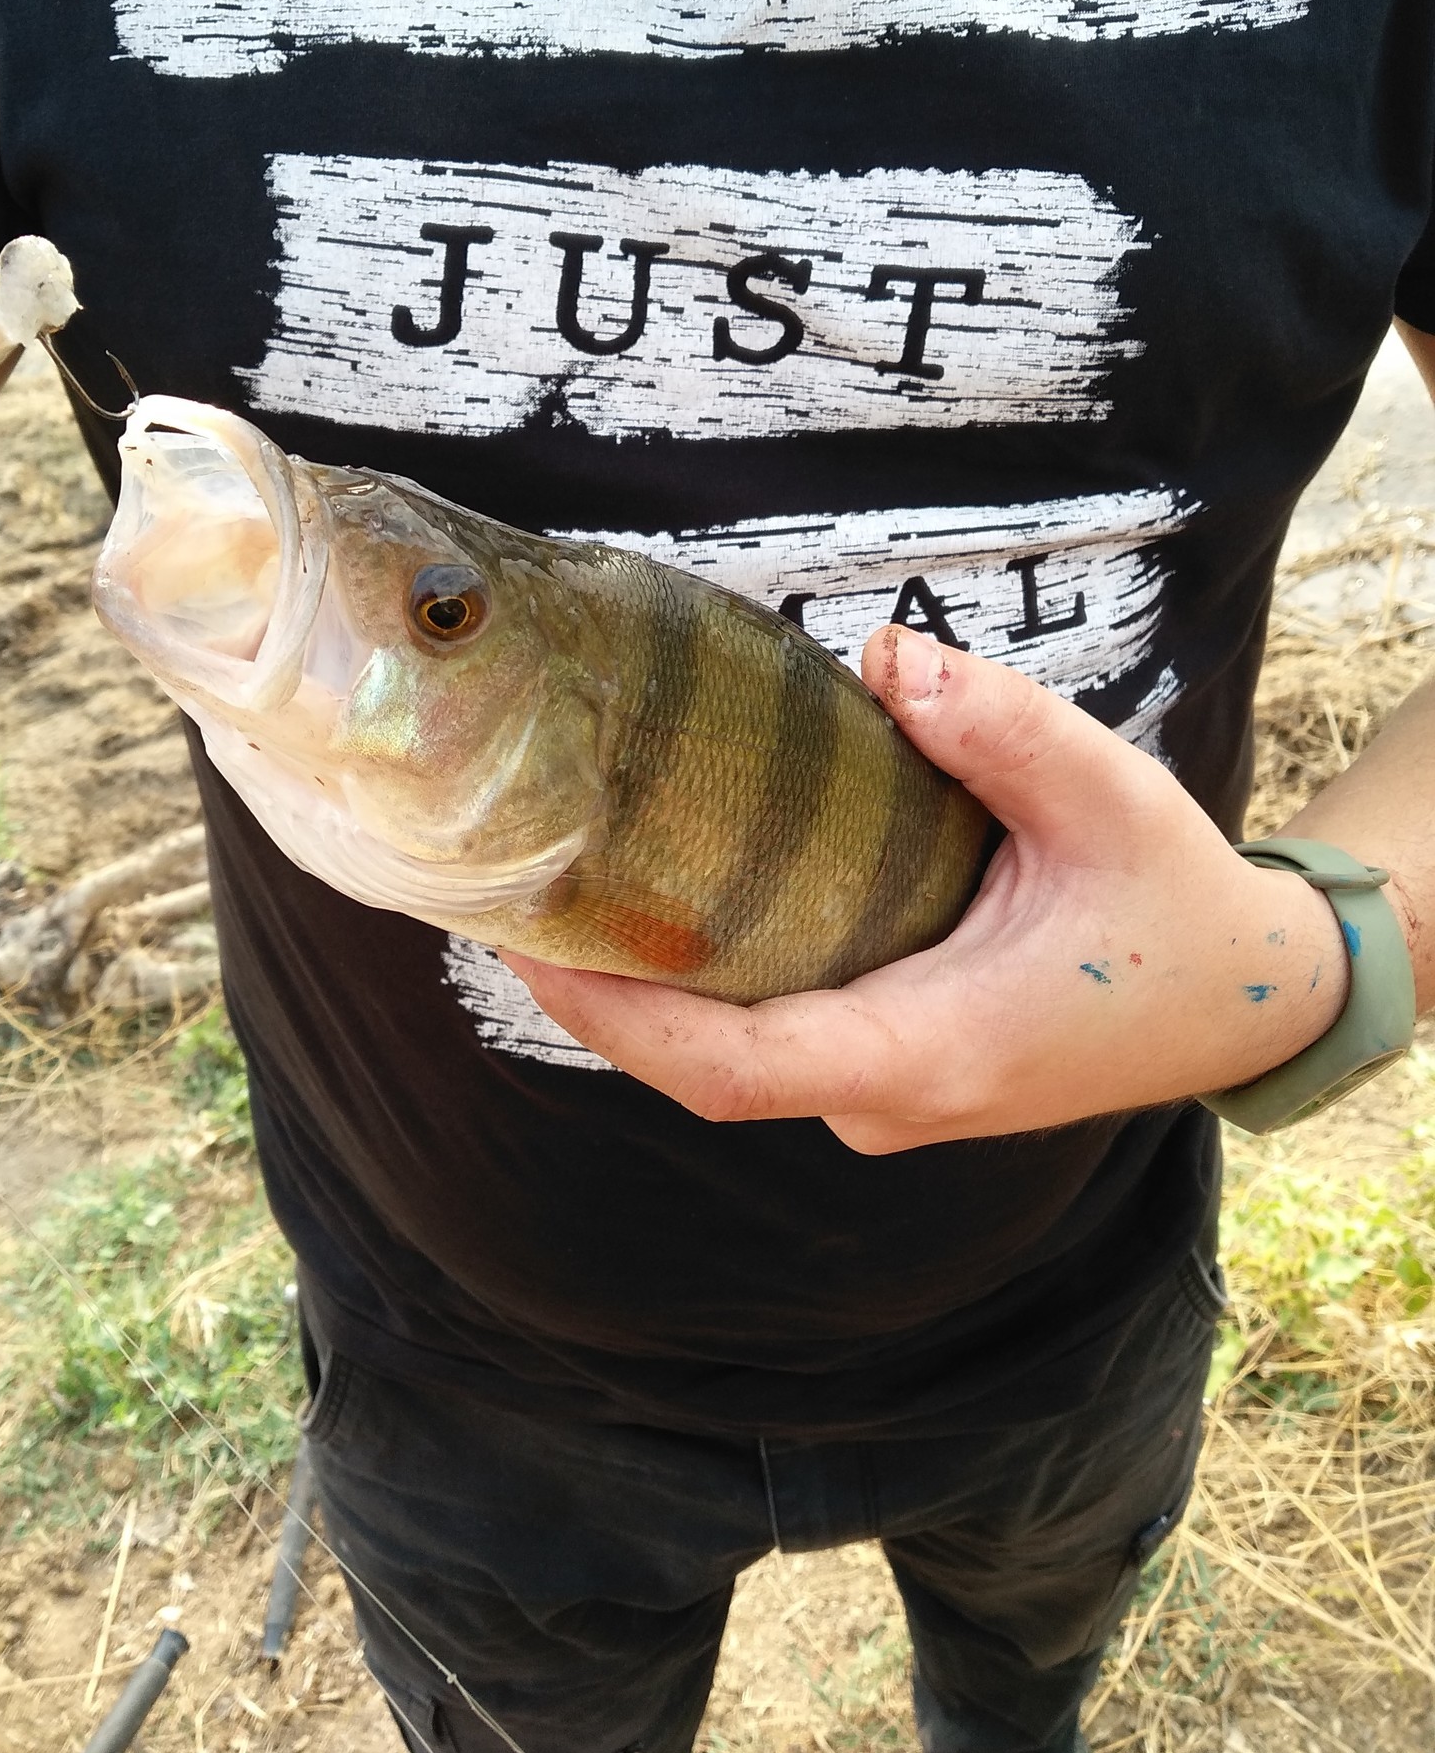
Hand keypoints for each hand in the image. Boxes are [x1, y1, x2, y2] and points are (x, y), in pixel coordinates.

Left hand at [501, 626, 1353, 1153]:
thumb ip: (1000, 728)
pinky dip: (699, 993)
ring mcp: (893, 1095)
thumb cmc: (1176, 908)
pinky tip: (659, 914)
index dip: (615, 1016)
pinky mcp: (897, 1071)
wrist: (1246, 998)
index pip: (731, 1065)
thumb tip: (886, 657)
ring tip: (556, 894)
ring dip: (642, 995)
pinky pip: (770, 1044)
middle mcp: (896, 1094)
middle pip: (704, 1067)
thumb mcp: (1106, 798)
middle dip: (599, 995)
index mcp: (933, 1048)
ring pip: (732, 1062)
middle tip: (506, 893)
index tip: (524, 942)